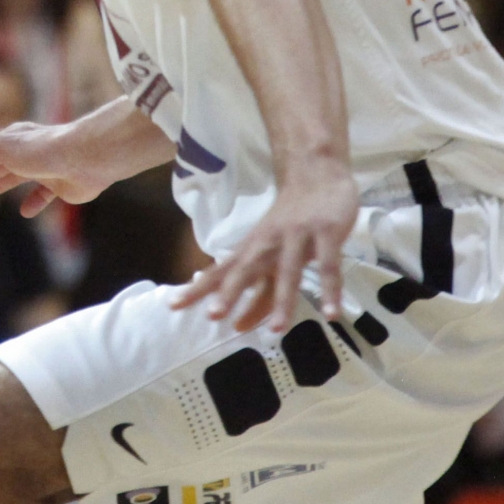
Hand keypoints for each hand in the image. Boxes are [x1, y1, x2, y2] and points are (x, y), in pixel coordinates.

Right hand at [0, 119, 114, 218]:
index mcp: (3, 139)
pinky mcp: (59, 183)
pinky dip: (32, 202)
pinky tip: (26, 211)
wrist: (91, 156)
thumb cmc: (47, 149)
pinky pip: (41, 194)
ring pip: (10, 176)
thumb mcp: (4, 148)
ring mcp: (40, 166)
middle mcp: (20, 150)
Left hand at [171, 170, 358, 331]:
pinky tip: (330, 314)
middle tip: (213, 315)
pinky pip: (328, 267)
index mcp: (252, 248)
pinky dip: (329, 290)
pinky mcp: (326, 234)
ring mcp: (297, 237)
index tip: (173, 306)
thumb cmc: (290, 218)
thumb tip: (236, 316)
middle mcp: (268, 244)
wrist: (316, 174)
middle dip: (229, 292)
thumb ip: (257, 283)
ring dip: (281, 301)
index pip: (220, 271)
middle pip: (245, 270)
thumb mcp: (270, 250)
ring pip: (286, 272)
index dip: (198, 288)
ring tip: (275, 330)